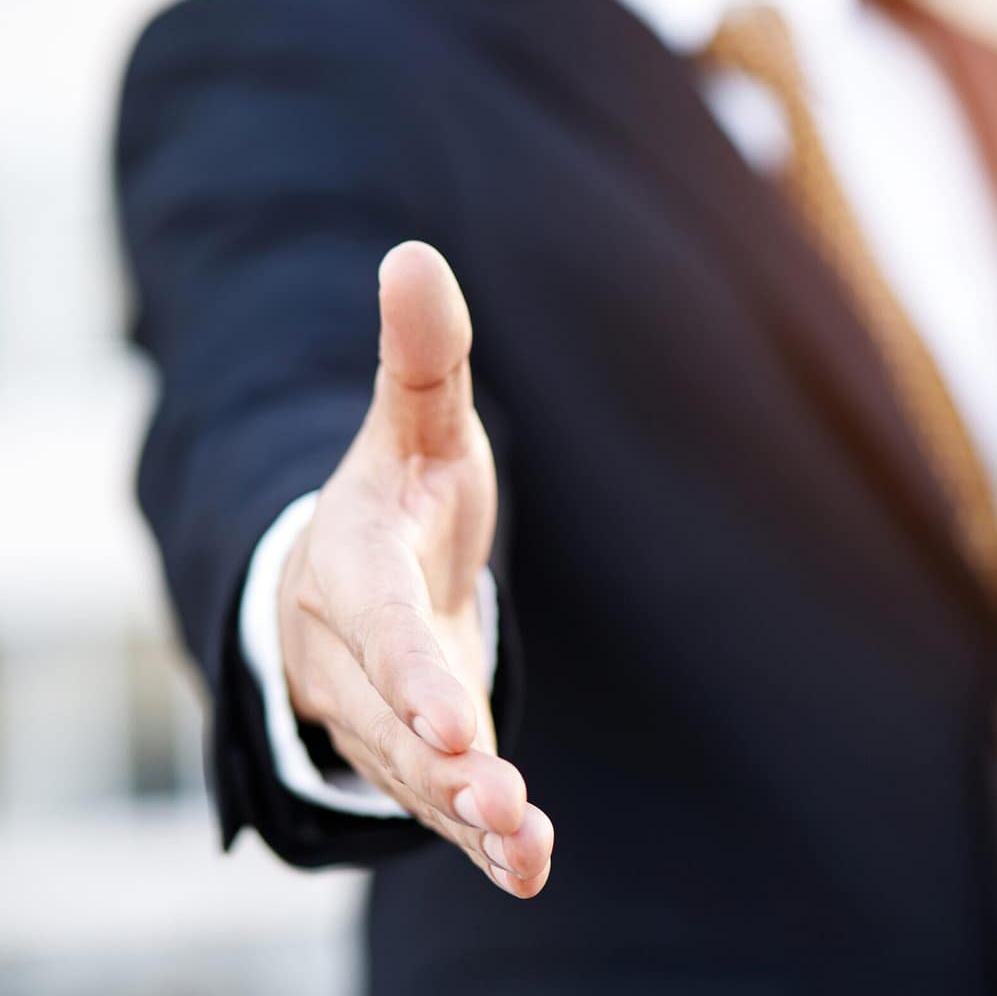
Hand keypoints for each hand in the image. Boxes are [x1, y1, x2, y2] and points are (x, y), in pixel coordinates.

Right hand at [278, 241, 551, 897]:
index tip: (450, 720)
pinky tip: (529, 866)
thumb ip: (420, 356)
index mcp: (348, 566)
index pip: (374, 623)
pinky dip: (479, 836)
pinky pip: (435, 800)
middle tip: (499, 801)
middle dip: (440, 761)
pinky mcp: (410, 748)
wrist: (358, 565)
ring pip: (409, 773)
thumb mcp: (414, 421)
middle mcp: (346, 651)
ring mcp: (372, 710)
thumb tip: (414, 254)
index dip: (407, 669)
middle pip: (385, 717)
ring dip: (464, 813)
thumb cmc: (398, 489)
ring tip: (525, 847)